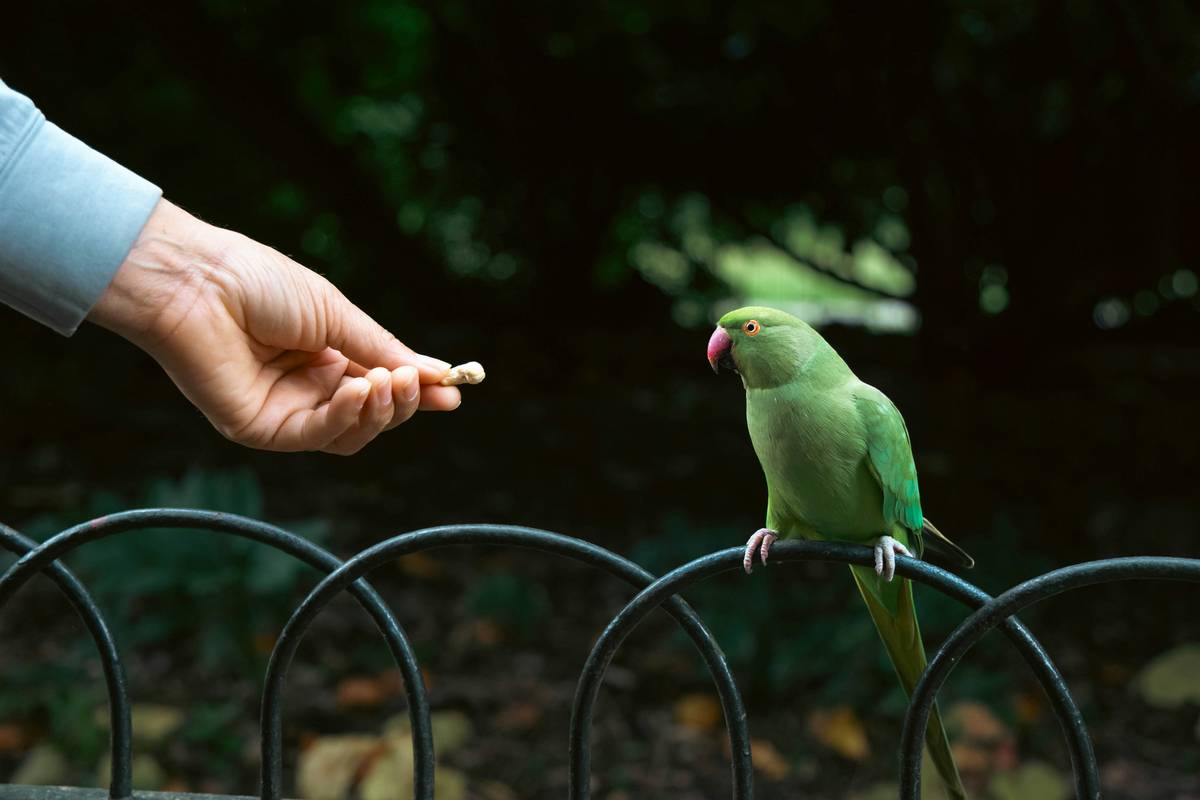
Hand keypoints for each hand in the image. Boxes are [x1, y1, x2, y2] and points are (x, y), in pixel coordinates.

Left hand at [89, 199, 460, 453]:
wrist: (196, 281)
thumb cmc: (258, 283)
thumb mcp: (337, 314)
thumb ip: (384, 350)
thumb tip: (439, 374)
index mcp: (325, 356)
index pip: (381, 386)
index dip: (417, 392)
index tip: (455, 392)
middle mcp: (307, 388)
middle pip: (371, 417)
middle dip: (402, 402)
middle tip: (416, 381)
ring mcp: (284, 411)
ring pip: (350, 434)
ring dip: (378, 411)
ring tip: (388, 381)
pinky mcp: (260, 429)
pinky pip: (317, 435)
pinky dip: (346, 417)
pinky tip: (359, 389)